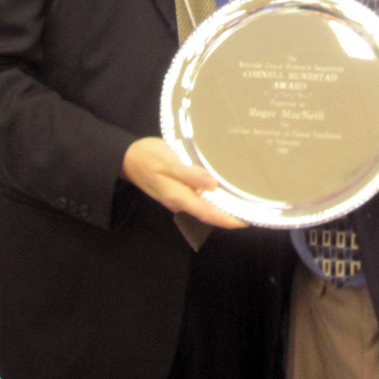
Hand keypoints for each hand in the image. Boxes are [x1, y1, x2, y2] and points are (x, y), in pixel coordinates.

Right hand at [121, 137, 246, 228]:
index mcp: (179, 196)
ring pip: (204, 206)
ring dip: (222, 207)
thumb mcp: (168, 161)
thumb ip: (189, 174)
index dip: (228, 219)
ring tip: (242, 202)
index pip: (208, 213)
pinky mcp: (176, 191)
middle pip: (208, 213)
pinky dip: (212, 198)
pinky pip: (198, 199)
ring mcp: (177, 197)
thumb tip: (213, 185)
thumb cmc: (147, 157)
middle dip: (229, 215)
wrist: (126, 158)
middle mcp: (180, 201)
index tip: (247, 221)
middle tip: (252, 212)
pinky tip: (222, 191)